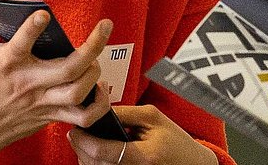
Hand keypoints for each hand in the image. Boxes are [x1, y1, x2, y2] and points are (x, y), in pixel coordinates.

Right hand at [0, 0, 114, 164]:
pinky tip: (99, 87)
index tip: (45, 13)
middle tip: (105, 26)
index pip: (20, 45)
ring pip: (78, 92)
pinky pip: (82, 117)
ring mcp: (40, 102)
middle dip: (92, 47)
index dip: (32, 28)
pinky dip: (98, 105)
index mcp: (4, 62)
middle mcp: (26, 83)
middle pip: (67, 69)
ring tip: (96, 57)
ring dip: (94, 73)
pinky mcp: (48, 116)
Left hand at [68, 105, 215, 164]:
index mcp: (143, 156)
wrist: (192, 164)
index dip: (83, 140)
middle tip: (75, 133)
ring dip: (84, 156)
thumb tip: (100, 108)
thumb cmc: (177, 142)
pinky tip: (95, 153)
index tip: (75, 130)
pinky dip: (95, 164)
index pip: (102, 151)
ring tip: (84, 141)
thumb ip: (125, 113)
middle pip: (94, 164)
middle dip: (80, 147)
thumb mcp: (153, 118)